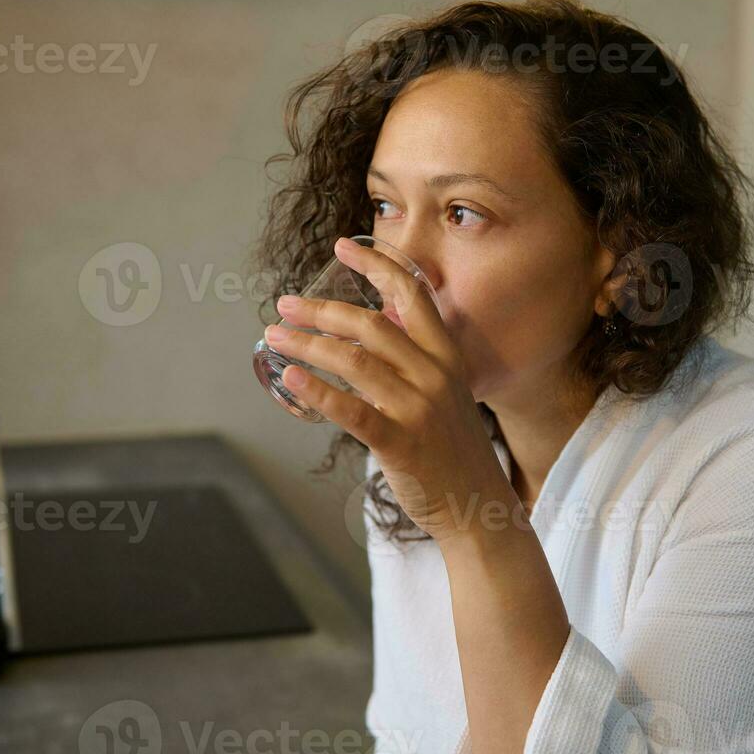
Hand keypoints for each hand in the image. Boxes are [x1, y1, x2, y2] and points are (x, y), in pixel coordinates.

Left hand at [264, 237, 512, 542]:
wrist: (477, 506)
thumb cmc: (452, 449)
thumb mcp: (446, 393)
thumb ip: (414, 361)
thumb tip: (368, 332)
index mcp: (446, 357)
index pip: (412, 295)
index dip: (376, 266)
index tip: (341, 247)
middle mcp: (435, 375)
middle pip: (371, 324)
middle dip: (322, 309)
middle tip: (285, 304)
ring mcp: (419, 409)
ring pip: (354, 361)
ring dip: (307, 345)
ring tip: (276, 337)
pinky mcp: (400, 443)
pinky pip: (352, 410)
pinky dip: (316, 391)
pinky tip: (289, 379)